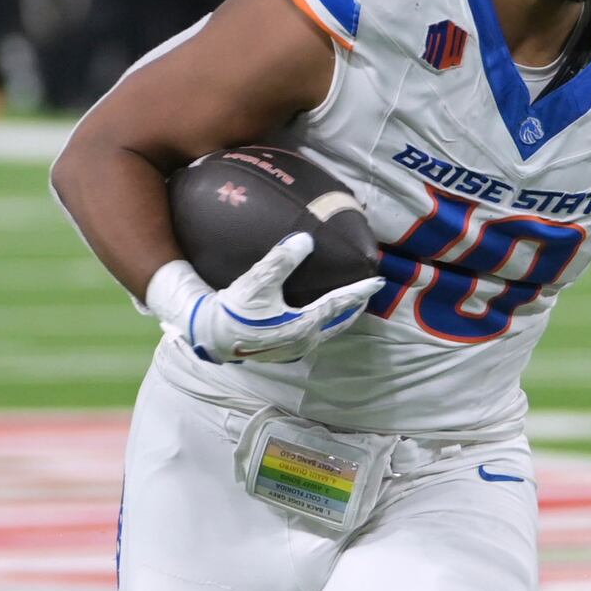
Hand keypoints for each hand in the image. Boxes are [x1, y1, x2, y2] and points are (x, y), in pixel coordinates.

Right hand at [182, 234, 380, 364]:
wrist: (212, 335)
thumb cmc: (235, 310)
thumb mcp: (258, 281)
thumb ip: (282, 260)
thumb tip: (306, 240)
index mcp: (303, 325)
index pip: (339, 304)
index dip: (360, 291)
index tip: (378, 281)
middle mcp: (304, 341)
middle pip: (339, 321)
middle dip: (354, 306)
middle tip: (368, 291)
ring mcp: (295, 349)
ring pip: (328, 330)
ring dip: (340, 316)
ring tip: (350, 303)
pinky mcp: (284, 350)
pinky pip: (314, 335)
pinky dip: (325, 322)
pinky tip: (320, 315)